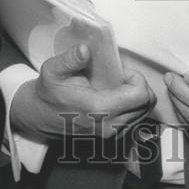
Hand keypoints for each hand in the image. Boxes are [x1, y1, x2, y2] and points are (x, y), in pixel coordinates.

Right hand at [10, 43, 155, 140]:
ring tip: (119, 87)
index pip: (140, 96)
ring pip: (145, 112)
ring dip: (138, 95)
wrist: (41, 117)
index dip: (137, 78)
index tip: (122, 72)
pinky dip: (134, 106)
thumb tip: (84, 50)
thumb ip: (69, 59)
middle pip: (147, 104)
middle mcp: (109, 126)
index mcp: (98, 110)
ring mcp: (112, 135)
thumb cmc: (49, 92)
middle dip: (140, 85)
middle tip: (122, 77)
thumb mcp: (53, 70)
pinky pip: (137, 119)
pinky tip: (118, 98)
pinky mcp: (114, 138)